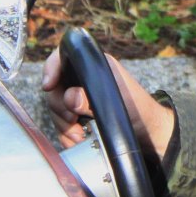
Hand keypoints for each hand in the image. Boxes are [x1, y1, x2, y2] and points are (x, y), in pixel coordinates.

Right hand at [41, 47, 176, 157]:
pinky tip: (78, 140)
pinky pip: (61, 125)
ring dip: (64, 125)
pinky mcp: (77, 117)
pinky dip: (66, 135)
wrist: (146, 134)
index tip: (49, 86)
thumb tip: (69, 97)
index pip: (63, 56)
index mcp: (95, 65)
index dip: (51, 68)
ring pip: (56, 109)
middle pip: (55, 88)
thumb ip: (91, 99)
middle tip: (72, 120)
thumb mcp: (116, 102)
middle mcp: (84, 78)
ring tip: (80, 135)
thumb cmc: (138, 109)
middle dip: (59, 108)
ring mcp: (79, 98)